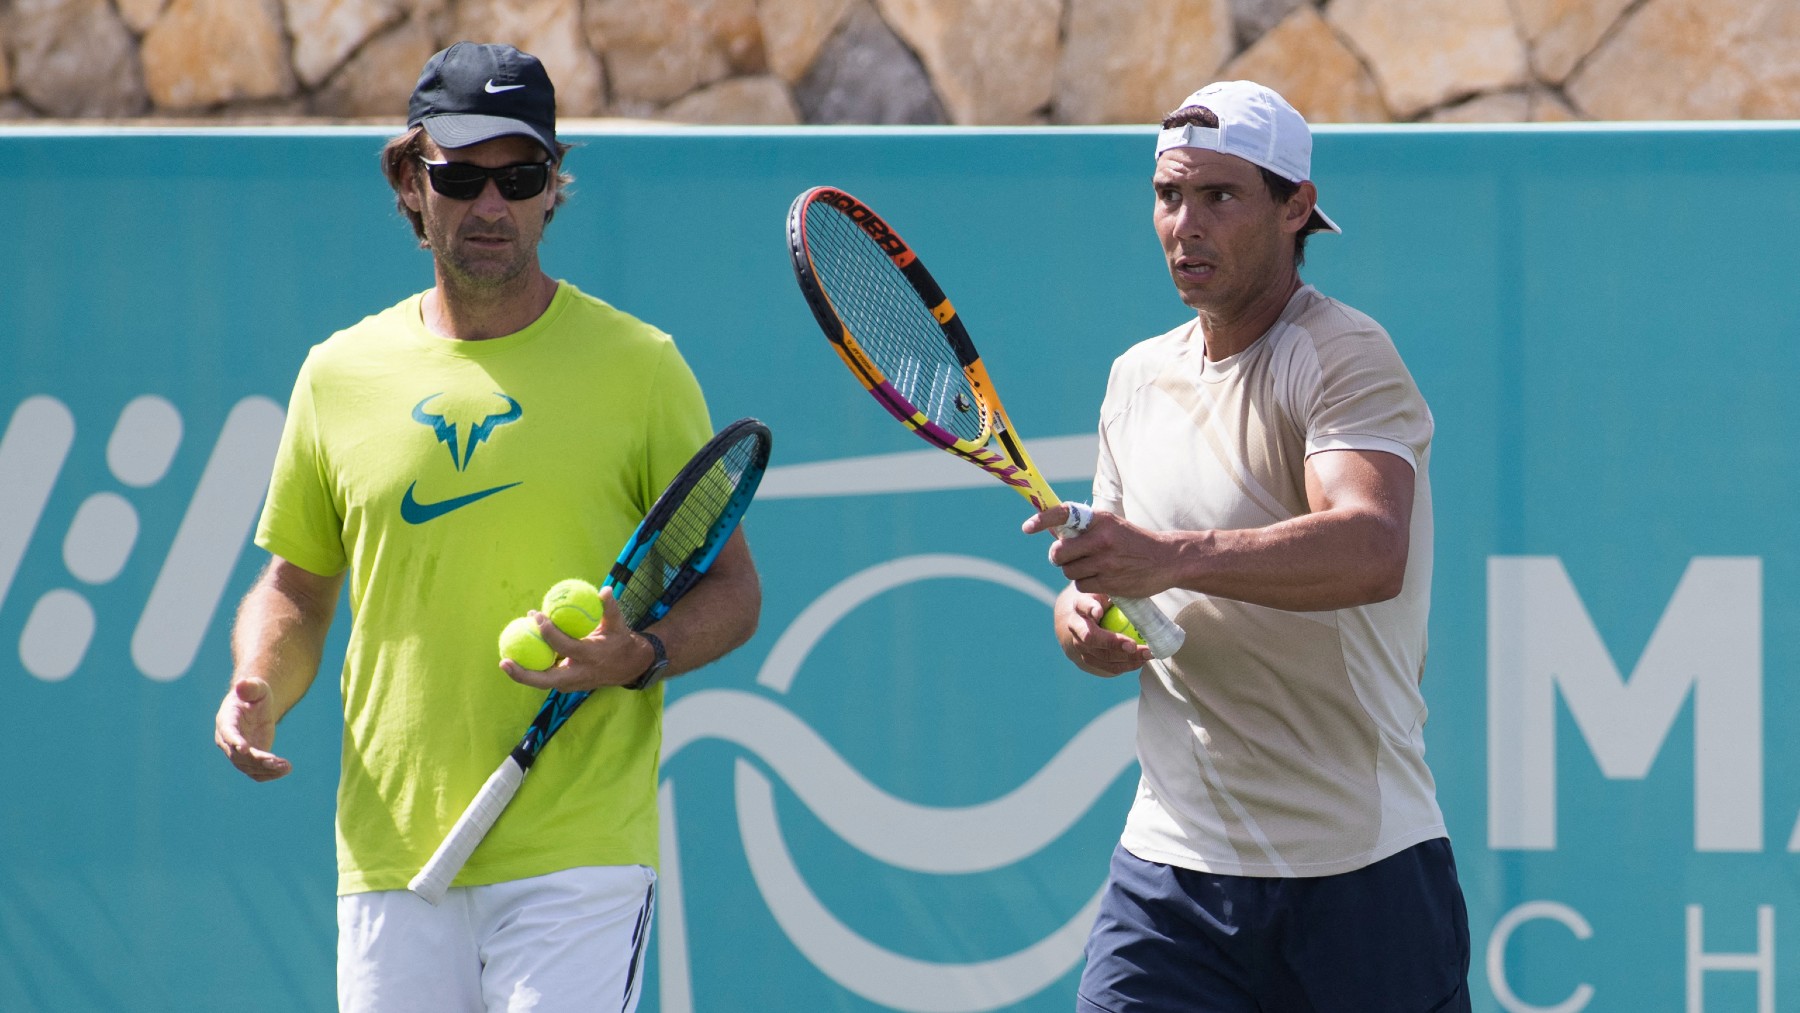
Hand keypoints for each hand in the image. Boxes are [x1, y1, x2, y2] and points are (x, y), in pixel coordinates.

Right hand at [215, 677, 291, 780]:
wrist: (256, 706)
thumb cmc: (255, 694)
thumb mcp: (256, 688)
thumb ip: (250, 687)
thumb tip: (242, 684)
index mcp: (226, 721)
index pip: (228, 733)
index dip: (234, 741)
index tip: (244, 749)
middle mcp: (228, 740)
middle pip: (238, 755)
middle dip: (257, 759)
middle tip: (276, 761)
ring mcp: (237, 752)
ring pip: (248, 766)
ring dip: (266, 769)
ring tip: (286, 766)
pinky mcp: (249, 760)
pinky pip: (256, 772)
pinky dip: (269, 774)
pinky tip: (284, 770)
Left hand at [500, 585, 656, 691]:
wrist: (628, 667)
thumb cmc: (619, 641)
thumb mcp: (618, 625)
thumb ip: (611, 608)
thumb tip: (604, 590)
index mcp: (590, 656)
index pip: (565, 646)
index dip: (549, 633)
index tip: (536, 615)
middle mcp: (579, 674)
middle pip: (545, 680)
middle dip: (523, 674)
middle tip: (504, 661)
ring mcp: (572, 684)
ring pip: (542, 682)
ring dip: (522, 672)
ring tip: (505, 659)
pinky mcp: (567, 686)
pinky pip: (546, 677)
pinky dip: (532, 668)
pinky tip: (519, 656)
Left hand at [1023, 505, 1171, 599]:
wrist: (1166, 560)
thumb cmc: (1132, 542)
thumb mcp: (1111, 526)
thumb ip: (1084, 529)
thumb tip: (1051, 531)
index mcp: (1099, 520)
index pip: (1064, 514)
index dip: (1043, 520)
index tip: (1027, 527)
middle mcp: (1100, 538)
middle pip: (1059, 552)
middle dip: (1059, 557)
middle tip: (1068, 557)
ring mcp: (1104, 561)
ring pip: (1068, 571)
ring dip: (1074, 572)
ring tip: (1093, 567)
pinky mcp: (1109, 582)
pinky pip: (1081, 585)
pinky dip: (1086, 584)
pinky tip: (1101, 578)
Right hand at [1057, 592, 1151, 675]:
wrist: (1083, 617)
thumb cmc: (1103, 600)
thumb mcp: (1108, 591)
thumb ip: (1117, 591)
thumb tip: (1137, 588)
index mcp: (1080, 605)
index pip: (1083, 605)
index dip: (1090, 609)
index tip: (1099, 611)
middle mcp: (1075, 627)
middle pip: (1090, 637)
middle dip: (1112, 643)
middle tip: (1133, 645)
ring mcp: (1080, 646)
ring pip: (1101, 656)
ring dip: (1125, 658)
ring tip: (1147, 654)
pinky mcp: (1088, 659)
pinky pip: (1108, 667)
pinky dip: (1126, 665)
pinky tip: (1142, 660)